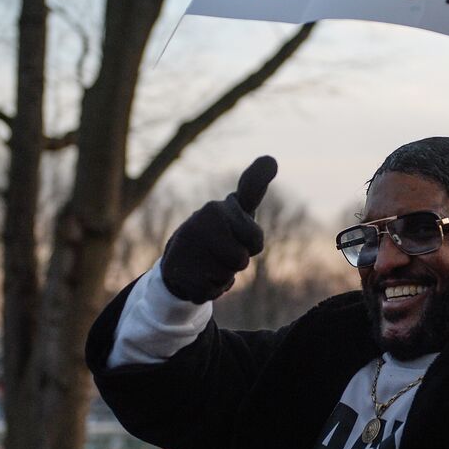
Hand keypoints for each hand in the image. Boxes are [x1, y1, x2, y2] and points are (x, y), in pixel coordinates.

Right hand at [160, 156, 276, 302]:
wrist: (180, 258)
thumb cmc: (219, 232)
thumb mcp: (238, 210)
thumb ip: (254, 186)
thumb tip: (271, 158)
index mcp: (218, 209)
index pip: (255, 238)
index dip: (252, 239)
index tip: (249, 208)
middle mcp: (200, 223)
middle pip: (241, 260)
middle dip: (237, 260)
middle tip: (222, 250)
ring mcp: (187, 247)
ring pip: (226, 276)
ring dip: (223, 275)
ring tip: (209, 261)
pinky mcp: (176, 271)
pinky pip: (211, 291)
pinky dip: (210, 288)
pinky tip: (198, 275)